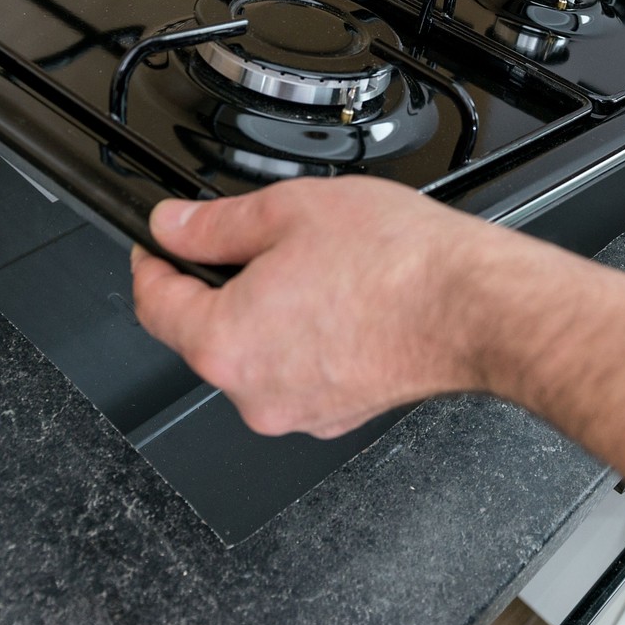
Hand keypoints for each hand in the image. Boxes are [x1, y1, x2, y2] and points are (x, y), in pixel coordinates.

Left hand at [130, 177, 536, 438]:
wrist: (473, 305)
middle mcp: (253, 391)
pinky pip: (298, 371)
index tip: (158, 243)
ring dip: (265, 312)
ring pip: (255, 352)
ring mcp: (298, 410)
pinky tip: (340, 299)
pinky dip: (305, 338)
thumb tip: (173, 226)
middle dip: (217, 285)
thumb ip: (214, 224)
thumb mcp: (287, 210)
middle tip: (253, 240)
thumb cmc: (396, 263)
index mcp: (225, 343)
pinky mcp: (338, 413)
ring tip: (313, 265)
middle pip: (204, 333)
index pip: (154, 304)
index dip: (151, 262)